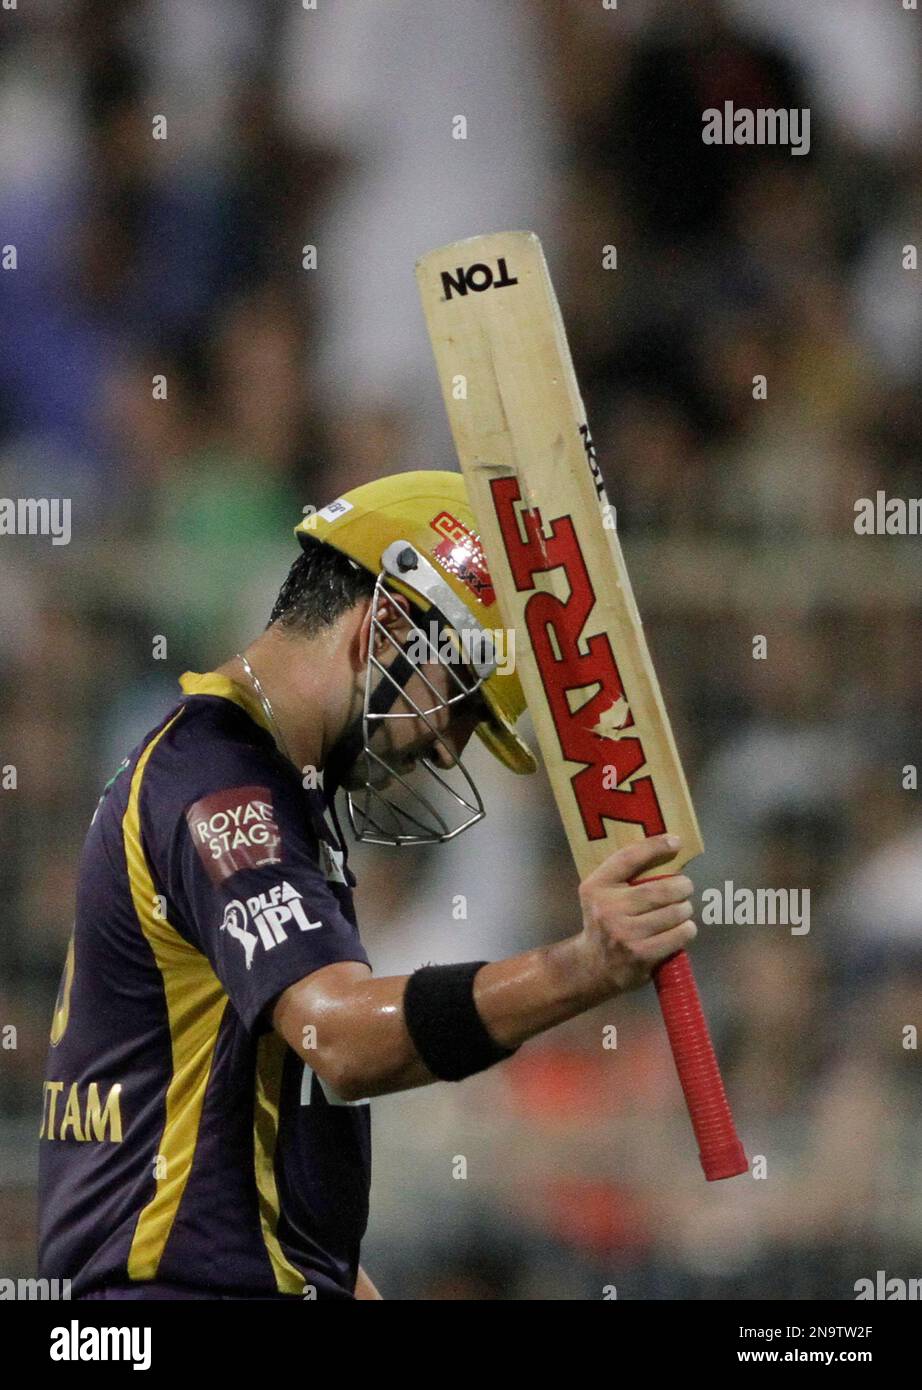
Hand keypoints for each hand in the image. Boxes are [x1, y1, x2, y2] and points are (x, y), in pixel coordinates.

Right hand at [573, 835, 696, 1002]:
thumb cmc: (604, 922)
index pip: (627, 858)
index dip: (654, 846)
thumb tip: (669, 850)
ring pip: (674, 913)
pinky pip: (678, 935)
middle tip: (685, 887)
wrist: (592, 967)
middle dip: (682, 887)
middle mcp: (607, 909)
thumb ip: (626, 876)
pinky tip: (682, 929)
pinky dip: (687, 930)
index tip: (676, 841)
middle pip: (659, 890)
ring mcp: (625, 934)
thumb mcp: (601, 895)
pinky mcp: (641, 955)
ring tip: (682, 910)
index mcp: (596, 887)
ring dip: (685, 910)